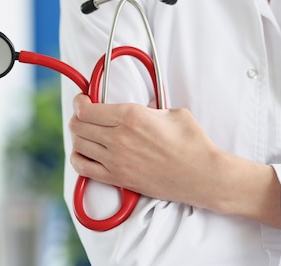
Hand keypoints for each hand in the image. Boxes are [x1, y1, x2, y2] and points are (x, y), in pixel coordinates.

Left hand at [69, 94, 223, 209]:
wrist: (202, 176)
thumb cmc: (192, 142)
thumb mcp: (172, 112)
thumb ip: (150, 106)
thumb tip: (140, 105)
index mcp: (131, 116)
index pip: (86, 108)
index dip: (80, 102)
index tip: (83, 100)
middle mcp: (119, 138)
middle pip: (78, 125)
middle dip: (78, 117)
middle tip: (85, 116)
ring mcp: (116, 160)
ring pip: (78, 144)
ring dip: (79, 136)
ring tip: (87, 133)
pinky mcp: (118, 179)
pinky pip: (83, 168)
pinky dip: (79, 159)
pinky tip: (86, 153)